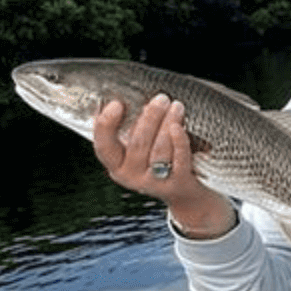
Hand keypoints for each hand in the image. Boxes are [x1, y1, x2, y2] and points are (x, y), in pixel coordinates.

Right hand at [90, 95, 233, 236]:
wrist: (187, 196)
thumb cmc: (159, 162)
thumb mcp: (138, 150)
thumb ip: (129, 129)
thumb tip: (123, 94)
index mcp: (115, 165)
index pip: (103, 145)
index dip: (107, 125)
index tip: (117, 103)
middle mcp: (131, 176)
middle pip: (138, 143)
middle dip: (150, 116)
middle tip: (161, 98)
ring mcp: (154, 183)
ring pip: (159, 149)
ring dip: (168, 122)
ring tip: (176, 106)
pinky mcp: (177, 184)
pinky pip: (178, 158)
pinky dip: (179, 139)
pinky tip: (180, 125)